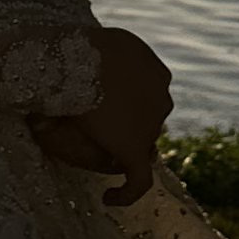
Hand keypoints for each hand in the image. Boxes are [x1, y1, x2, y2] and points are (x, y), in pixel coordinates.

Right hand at [30, 24, 172, 205]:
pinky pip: (138, 180)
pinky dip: (127, 193)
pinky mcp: (136, 148)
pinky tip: (109, 198)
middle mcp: (162, 98)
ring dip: (123, 150)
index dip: (131, 106)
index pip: (150, 96)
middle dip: (130, 127)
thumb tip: (83, 56)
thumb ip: (102, 51)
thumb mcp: (97, 40)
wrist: (76, 60)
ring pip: (143, 145)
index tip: (109, 111)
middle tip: (99, 134)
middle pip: (149, 120)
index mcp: (157, 72)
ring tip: (96, 160)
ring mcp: (152, 125)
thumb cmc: (79, 46)